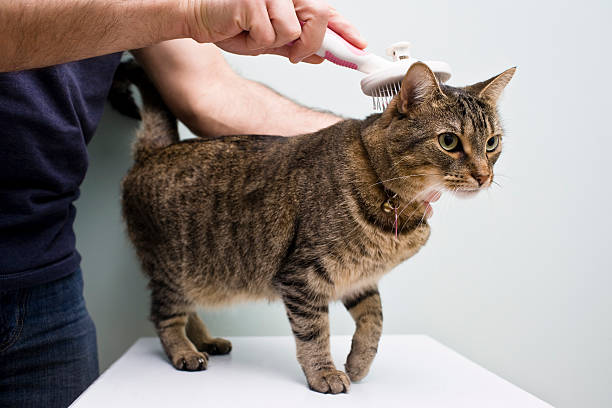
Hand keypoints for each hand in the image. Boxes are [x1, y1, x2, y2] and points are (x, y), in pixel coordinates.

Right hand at [185, 0, 366, 62]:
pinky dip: (256, 42)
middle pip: (318, 17)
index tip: (360, 46)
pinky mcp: (254, 0)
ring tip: (253, 34)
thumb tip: (320, 56)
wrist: (196, 17)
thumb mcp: (268, 40)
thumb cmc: (229, 24)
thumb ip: (295, 46)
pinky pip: (270, 35)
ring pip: (293, 31)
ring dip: (274, 44)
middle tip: (292, 53)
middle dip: (310, 43)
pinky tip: (241, 30)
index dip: (345, 30)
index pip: (326, 11)